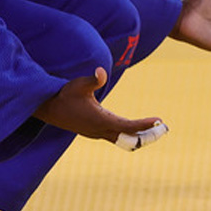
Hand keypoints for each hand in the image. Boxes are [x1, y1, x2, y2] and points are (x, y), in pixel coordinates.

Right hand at [33, 67, 162, 142]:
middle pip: (129, 138)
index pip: (128, 126)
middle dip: (146, 134)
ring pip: (122, 139)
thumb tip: (101, 71)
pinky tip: (133, 128)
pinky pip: (115, 136)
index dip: (144, 124)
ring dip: (137, 135)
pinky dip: (127, 134)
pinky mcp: (93, 132)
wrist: (48, 108)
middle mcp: (99, 130)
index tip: (158, 120)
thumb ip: (92, 79)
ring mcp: (95, 133)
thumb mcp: (78, 84)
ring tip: (153, 128)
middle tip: (163, 128)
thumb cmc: (64, 94)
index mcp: (99, 120)